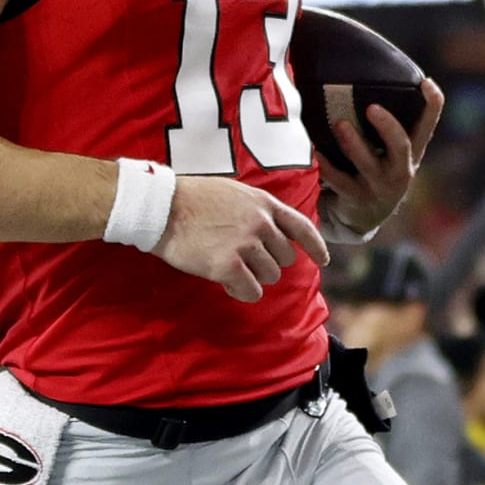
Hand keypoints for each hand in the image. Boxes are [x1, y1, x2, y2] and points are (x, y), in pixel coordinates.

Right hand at [155, 175, 327, 304]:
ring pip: (270, 276)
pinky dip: (241, 292)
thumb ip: (256, 210)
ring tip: (230, 267)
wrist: (161, 207)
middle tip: (244, 260)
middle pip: (285, 258)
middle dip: (268, 263)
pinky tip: (226, 283)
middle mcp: (260, 224)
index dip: (316, 247)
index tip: (323, 260)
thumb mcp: (233, 193)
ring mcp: (246, 245)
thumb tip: (270, 232)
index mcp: (264, 204)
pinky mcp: (228, 267)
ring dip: (253, 277)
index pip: (302, 227)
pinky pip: (251, 292)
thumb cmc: (191, 199)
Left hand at [319, 79, 444, 240]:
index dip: (432, 104)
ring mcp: (379, 186)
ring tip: (340, 124)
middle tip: (372, 108)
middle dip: (388, 127)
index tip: (426, 83)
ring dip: (353, 143)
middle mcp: (400, 169)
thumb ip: (385, 123)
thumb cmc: (377, 168)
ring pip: (368, 164)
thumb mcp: (389, 150)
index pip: (428, 125)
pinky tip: (314, 149)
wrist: (366, 215)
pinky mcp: (356, 198)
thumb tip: (359, 72)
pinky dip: (325, 164)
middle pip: (401, 147)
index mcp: (412, 152)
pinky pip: (338, 180)